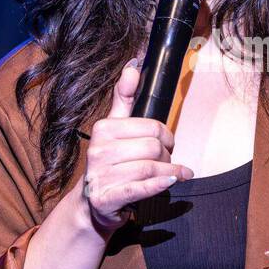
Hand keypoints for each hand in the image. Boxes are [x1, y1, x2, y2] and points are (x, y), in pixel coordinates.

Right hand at [78, 58, 193, 236]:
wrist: (93, 203)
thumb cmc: (110, 162)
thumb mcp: (115, 128)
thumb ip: (124, 98)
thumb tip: (133, 65)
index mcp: (103, 129)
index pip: (151, 126)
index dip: (166, 135)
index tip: (168, 143)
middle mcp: (98, 151)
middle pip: (153, 147)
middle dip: (168, 156)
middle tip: (168, 161)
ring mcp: (100, 176)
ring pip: (150, 168)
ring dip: (170, 172)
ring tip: (175, 174)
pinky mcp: (106, 198)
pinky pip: (140, 188)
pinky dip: (159, 184)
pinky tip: (170, 182)